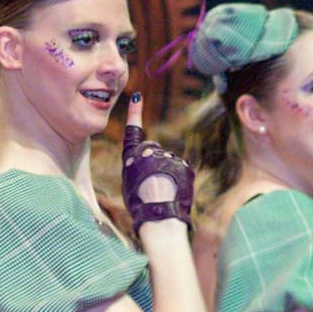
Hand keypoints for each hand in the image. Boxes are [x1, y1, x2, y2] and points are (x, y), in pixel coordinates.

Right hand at [122, 93, 193, 232]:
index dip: (134, 113)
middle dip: (152, 162)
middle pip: (152, 151)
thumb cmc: (140, 205)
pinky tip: (174, 191)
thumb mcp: (128, 184)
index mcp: (132, 156)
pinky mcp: (184, 164)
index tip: (137, 96)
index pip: (132, 131)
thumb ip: (135, 169)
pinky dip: (178, 179)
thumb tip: (145, 166)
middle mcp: (150, 152)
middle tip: (150, 183)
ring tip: (162, 191)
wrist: (160, 215)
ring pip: (167, 161)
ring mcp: (168, 157)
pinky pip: (180, 169)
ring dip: (165, 173)